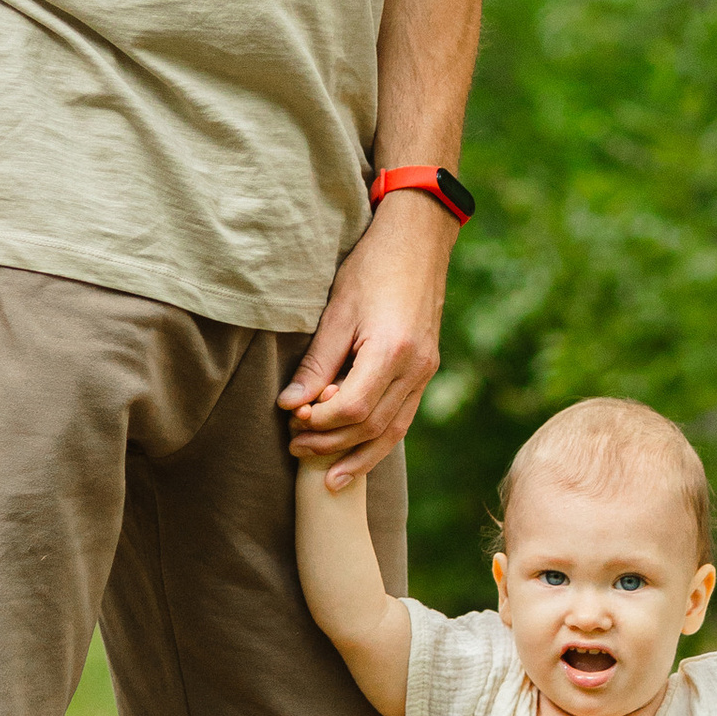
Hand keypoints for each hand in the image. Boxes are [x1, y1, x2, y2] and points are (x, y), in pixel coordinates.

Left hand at [281, 198, 451, 481]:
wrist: (419, 241)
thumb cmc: (372, 267)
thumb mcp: (337, 311)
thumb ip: (315, 363)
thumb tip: (290, 406)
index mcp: (393, 350)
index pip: (352, 408)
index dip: (319, 422)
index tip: (291, 419)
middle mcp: (416, 368)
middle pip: (371, 426)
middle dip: (332, 444)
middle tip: (296, 448)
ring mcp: (426, 372)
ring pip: (392, 431)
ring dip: (357, 454)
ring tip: (327, 474)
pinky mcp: (426, 370)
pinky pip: (403, 418)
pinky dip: (378, 440)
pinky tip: (357, 453)